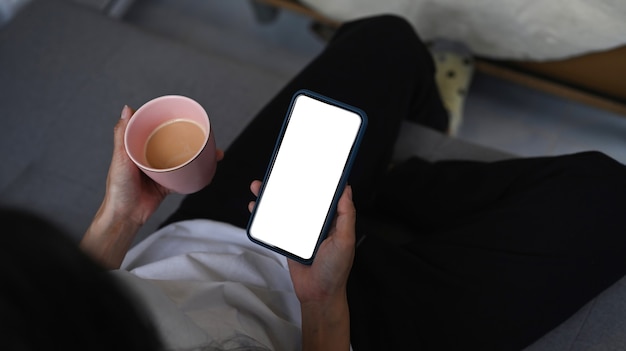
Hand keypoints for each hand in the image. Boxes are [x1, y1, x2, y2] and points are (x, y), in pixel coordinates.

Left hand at [106, 105, 224, 224]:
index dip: (166, 120)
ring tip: (212, 152)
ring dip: (197, 155)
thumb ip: (121, 134)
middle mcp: (150, 157)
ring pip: (182, 158)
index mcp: (137, 148)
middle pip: (172, 143)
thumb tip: (127, 109)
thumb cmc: (118, 189)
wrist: (126, 216)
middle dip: (190, 138)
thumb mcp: (120, 158)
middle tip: (203, 132)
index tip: (180, 113)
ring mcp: (160, 170)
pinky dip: (196, 172)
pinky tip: (206, 169)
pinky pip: (185, 175)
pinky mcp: (168, 183)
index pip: (153, 129)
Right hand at [248, 180, 355, 302]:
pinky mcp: (286, 239)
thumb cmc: (335, 270)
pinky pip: (274, 223)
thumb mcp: (345, 240)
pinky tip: (255, 206)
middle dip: (288, 183)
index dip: (317, 178)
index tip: (309, 163)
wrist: (317, 294)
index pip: (324, 193)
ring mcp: (299, 230)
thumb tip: (347, 190)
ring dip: (271, 196)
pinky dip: (263, 214)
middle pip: (300, 196)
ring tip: (259, 186)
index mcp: (331, 218)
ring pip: (284, 207)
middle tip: (277, 171)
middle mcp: (315, 221)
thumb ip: (346, 215)